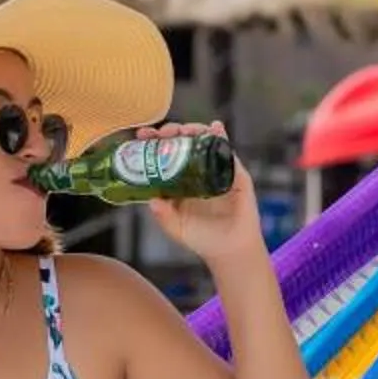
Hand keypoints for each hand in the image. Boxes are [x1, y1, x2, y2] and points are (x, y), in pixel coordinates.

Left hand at [149, 120, 267, 266]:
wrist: (229, 250)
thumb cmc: (201, 239)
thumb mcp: (176, 228)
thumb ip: (163, 216)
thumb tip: (152, 201)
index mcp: (178, 180)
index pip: (163, 154)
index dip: (152, 142)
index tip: (142, 135)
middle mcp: (195, 171)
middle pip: (182, 142)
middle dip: (171, 132)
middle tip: (164, 133)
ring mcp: (215, 170)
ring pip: (204, 141)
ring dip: (194, 130)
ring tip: (186, 130)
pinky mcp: (235, 174)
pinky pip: (228, 153)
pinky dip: (222, 137)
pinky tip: (216, 127)